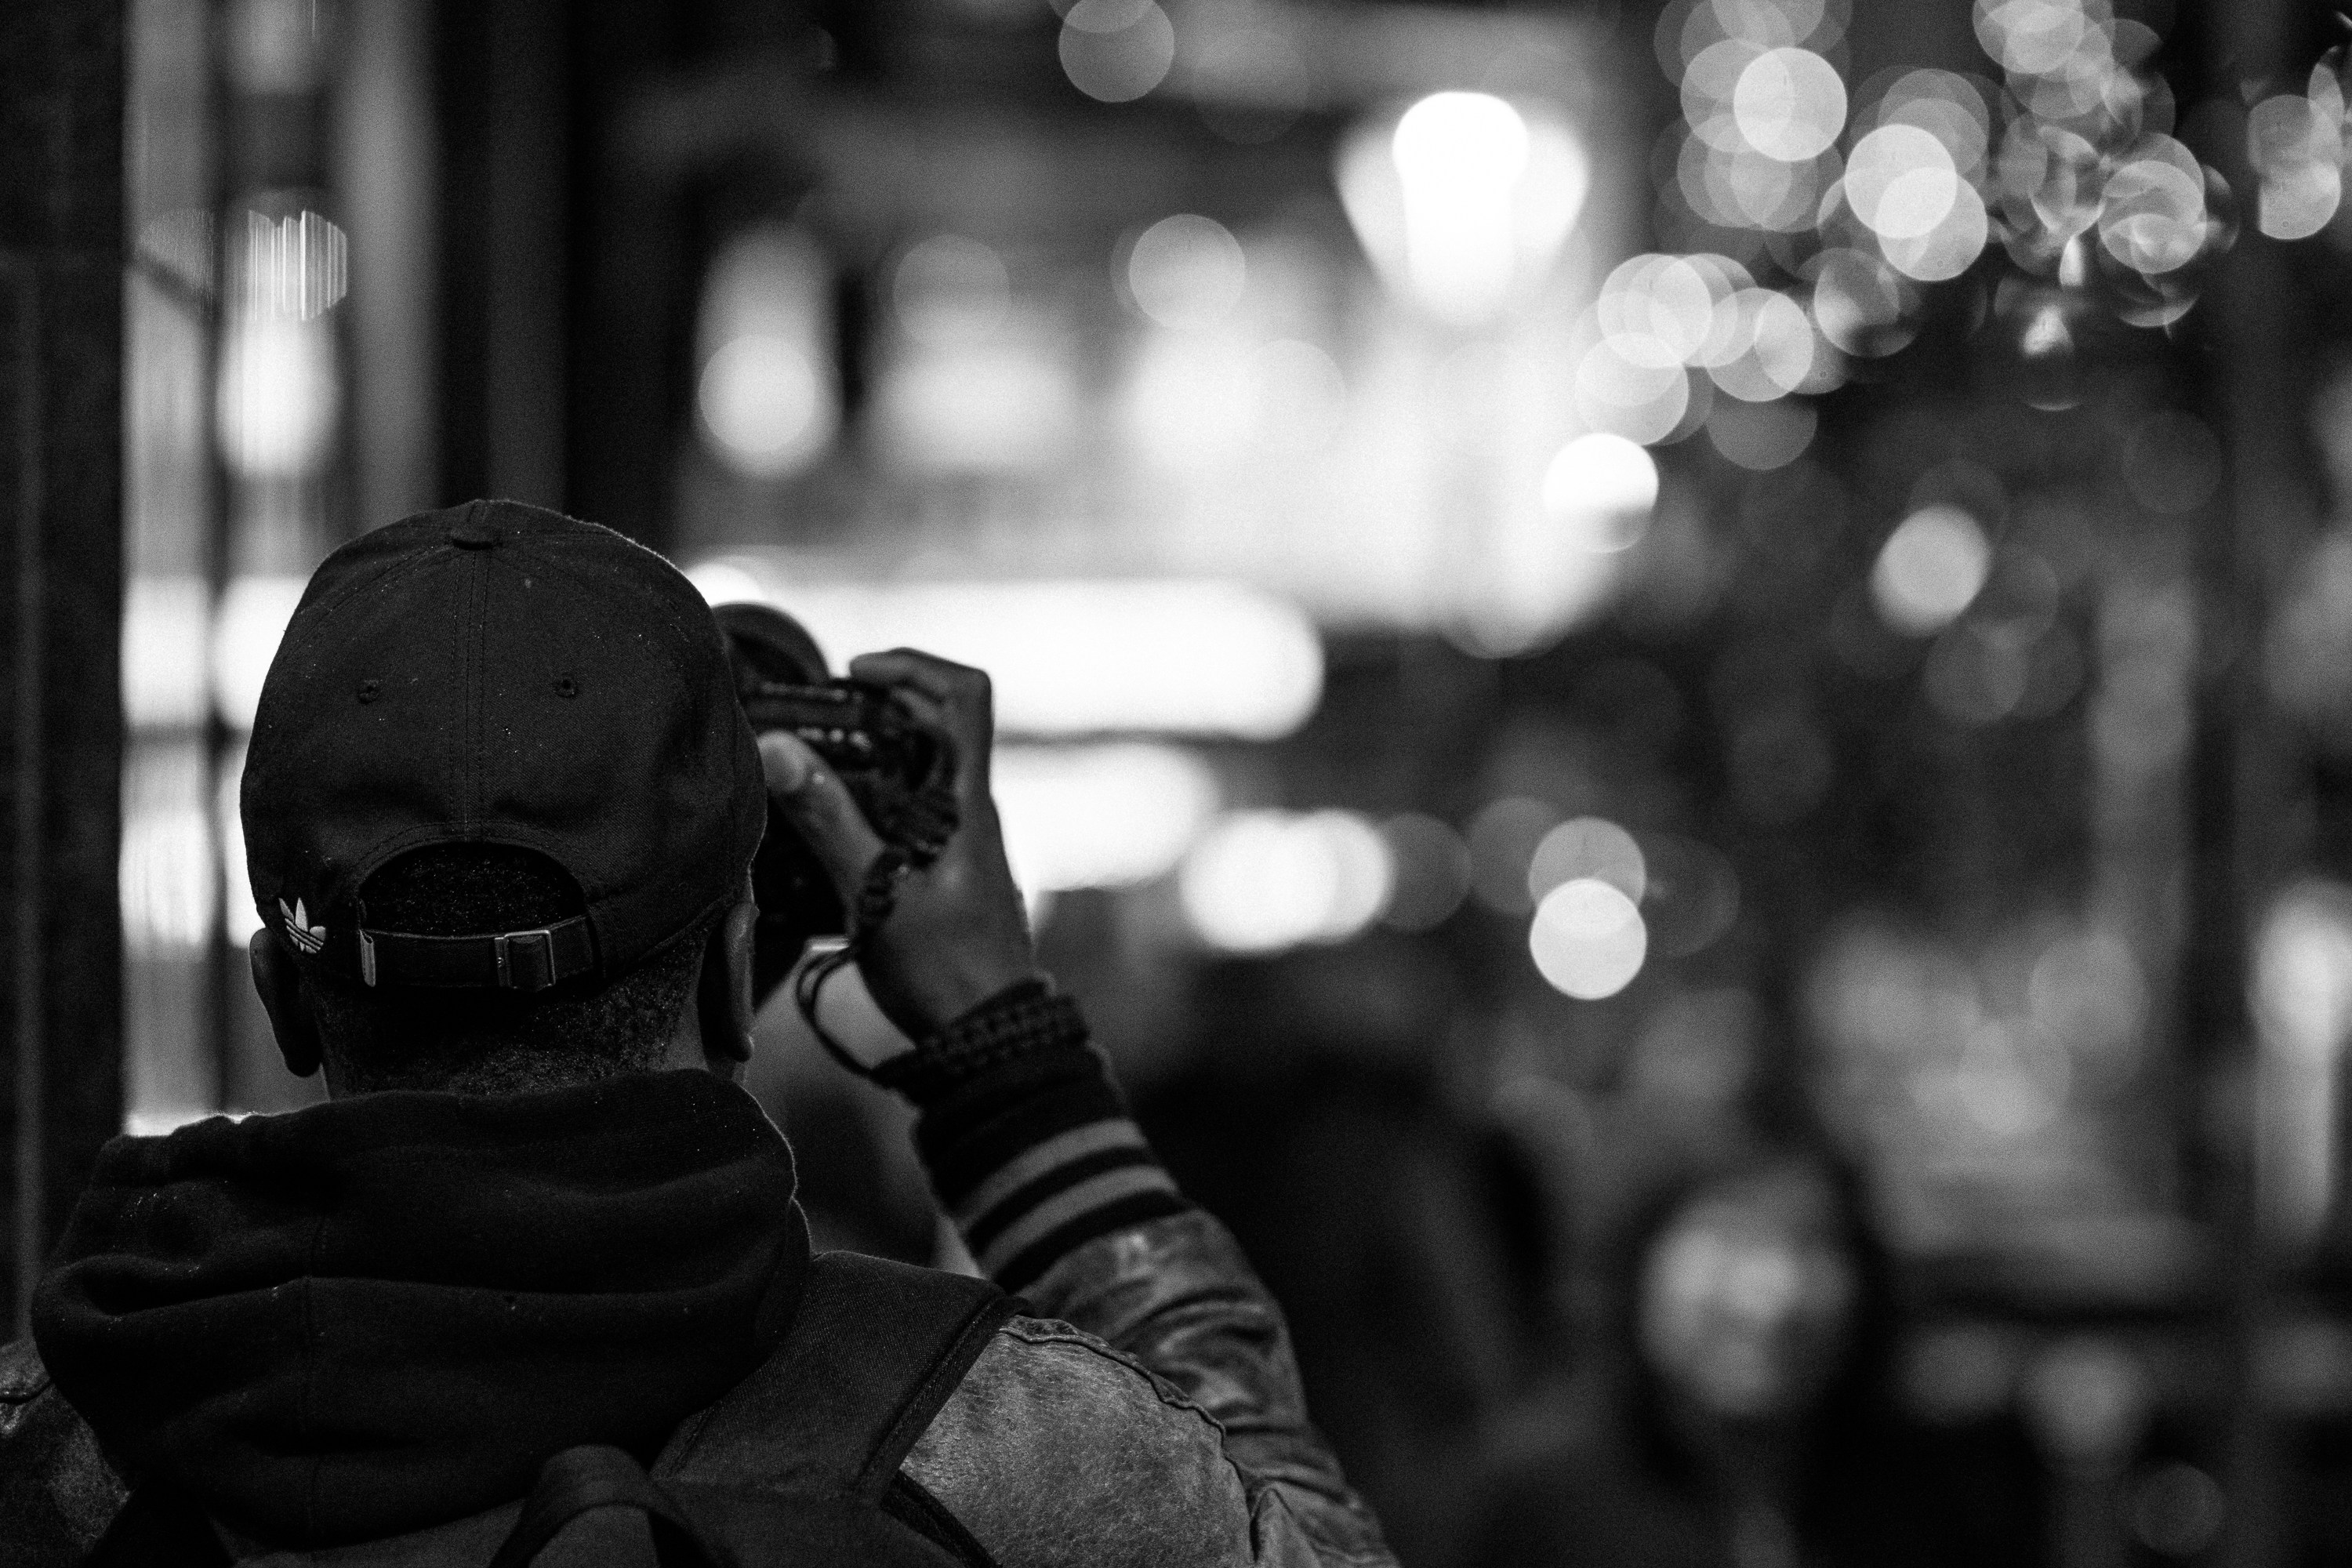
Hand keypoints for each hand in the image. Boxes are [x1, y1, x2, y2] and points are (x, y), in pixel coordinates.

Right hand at [758, 648, 1040, 1042]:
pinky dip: (873, 802)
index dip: (913, 665)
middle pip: (936, 724)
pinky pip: (912, 814)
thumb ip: (829, 818)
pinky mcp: (947, 871)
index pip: (966, 694)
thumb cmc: (943, 969)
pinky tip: (829, 832)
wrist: (986, 1037)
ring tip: (813, 774)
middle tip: (819, 722)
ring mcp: (963, 841)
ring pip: (921, 771)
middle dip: (877, 708)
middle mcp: (972, 812)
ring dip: (871, 758)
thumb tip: (780, 749)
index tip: (857, 674)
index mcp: (967, 803)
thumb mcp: (875, 892)